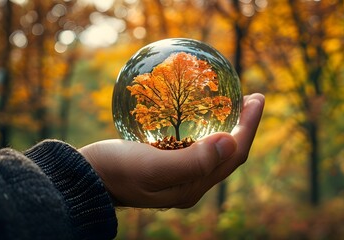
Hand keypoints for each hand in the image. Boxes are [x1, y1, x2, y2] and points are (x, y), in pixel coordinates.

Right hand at [79, 93, 264, 208]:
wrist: (86, 179)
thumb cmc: (115, 171)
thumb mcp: (152, 167)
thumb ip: (192, 161)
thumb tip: (229, 142)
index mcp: (192, 186)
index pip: (233, 155)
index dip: (249, 127)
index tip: (257, 99)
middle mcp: (191, 183)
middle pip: (228, 153)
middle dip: (244, 126)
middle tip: (252, 98)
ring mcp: (180, 175)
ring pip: (214, 150)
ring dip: (229, 126)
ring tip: (235, 103)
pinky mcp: (167, 164)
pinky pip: (197, 146)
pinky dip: (207, 128)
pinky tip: (202, 113)